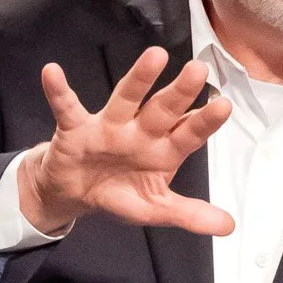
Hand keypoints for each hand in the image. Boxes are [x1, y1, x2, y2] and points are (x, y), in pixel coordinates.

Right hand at [21, 47, 231, 235]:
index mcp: (162, 151)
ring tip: (156, 57)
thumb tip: (230, 226)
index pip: (187, 134)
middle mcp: (140, 132)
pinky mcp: (76, 128)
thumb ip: (189, 214)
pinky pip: (67, 108)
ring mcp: (108, 126)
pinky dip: (58, 92)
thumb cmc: (120, 192)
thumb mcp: (154, 208)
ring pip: (126, 99)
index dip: (204, 122)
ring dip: (139, 79)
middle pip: (162, 110)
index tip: (224, 106)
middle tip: (199, 70)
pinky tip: (52, 73)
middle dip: (180, 92)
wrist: (76, 193)